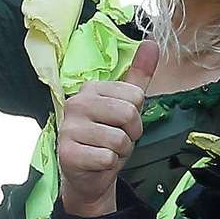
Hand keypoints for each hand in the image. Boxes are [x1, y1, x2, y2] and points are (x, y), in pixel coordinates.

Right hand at [56, 42, 158, 217]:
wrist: (88, 174)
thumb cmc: (107, 137)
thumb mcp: (126, 105)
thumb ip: (139, 75)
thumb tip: (152, 43)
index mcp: (91, 88)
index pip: (135, 96)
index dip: (137, 114)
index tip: (122, 122)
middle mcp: (76, 104)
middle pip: (129, 114)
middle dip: (132, 133)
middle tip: (117, 139)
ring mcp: (68, 129)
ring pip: (119, 139)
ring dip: (121, 151)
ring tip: (106, 150)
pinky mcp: (67, 154)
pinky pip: (107, 157)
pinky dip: (109, 164)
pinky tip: (97, 163)